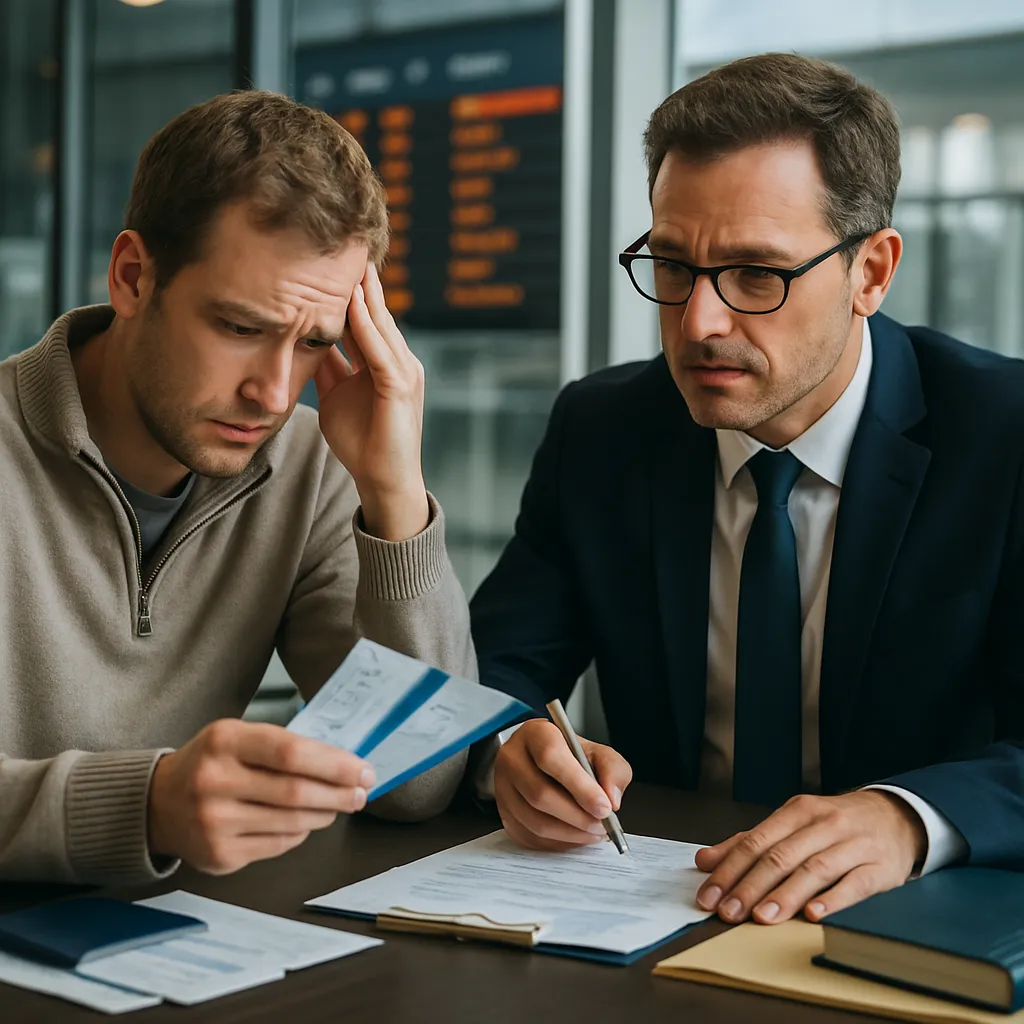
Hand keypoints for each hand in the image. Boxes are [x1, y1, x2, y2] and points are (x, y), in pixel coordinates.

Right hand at [148, 719, 374, 873]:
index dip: (334, 763)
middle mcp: (215, 781)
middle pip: (296, 792)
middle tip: (361, 792)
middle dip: (339, 793)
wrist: (157, 803)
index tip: (363, 769)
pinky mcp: (219, 855)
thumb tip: (341, 762)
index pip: (291, 752)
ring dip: (325, 814)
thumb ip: (282, 745)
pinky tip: (307, 823)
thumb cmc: (211, 763)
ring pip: (291, 822)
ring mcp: (214, 823)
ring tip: (340, 805)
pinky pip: (277, 845)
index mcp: (224, 741)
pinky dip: (300, 833)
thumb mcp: (237, 737)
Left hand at [315, 261, 428, 540]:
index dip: (347, 291)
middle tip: (339, 244)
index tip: (324, 261)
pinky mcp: (400, 388)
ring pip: (380, 325)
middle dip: (358, 281)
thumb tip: (304, 342)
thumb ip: (326, 368)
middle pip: (376, 313)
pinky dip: (366, 326)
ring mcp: (404, 373)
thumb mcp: (334, 395)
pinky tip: (352, 304)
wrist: (382, 481)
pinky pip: (380, 350)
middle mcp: (399, 361)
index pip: (365, 318)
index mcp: (384, 362)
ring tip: (347, 262)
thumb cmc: (360, 444)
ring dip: (363, 294)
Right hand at [493, 719, 632, 850]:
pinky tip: (575, 835)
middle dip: (578, 816)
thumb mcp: (597, 752)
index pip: (551, 758)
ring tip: (593, 831)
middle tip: (602, 824)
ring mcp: (503, 788)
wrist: (541, 762)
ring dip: (570, 833)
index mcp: (535, 734)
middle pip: (540, 794)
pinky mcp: (504, 814)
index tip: (604, 807)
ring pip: (534, 821)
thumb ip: (612, 769)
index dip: (580, 786)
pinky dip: (558, 843)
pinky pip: (530, 837)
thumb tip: (611, 799)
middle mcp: (512, 758)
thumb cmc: (570, 756)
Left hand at [695, 791, 926, 924]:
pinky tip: (813, 915)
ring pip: (814, 869)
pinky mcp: (880, 868)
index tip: (709, 896)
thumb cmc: (835, 825)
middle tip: (728, 913)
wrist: (896, 817)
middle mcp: (823, 824)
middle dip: (750, 887)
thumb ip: (749, 842)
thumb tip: (705, 860)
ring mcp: (853, 845)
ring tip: (762, 917)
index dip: (729, 870)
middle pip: (780, 856)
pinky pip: (854, 884)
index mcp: (797, 812)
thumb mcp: (792, 825)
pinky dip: (832, 900)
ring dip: (785, 895)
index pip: (755, 842)